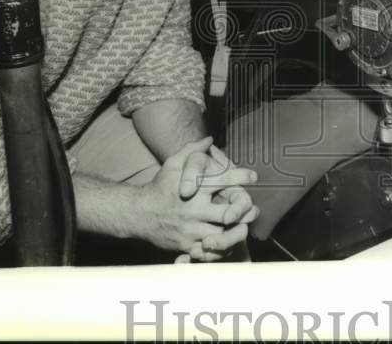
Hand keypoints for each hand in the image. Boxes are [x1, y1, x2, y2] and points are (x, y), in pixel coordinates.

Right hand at [136, 137, 257, 259]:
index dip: (241, 177)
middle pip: (228, 214)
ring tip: (242, 226)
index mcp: (194, 188)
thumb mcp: (173, 163)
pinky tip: (227, 241)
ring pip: (222, 236)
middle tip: (252, 209)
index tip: (253, 177)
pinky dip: (221, 248)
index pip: (223, 180)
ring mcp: (190, 230)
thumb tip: (209, 138)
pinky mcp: (186, 246)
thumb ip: (192, 150)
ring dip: (235, 232)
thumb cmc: (160, 186)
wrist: (138, 213)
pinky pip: (209, 252)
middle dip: (243, 211)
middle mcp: (193, 210)